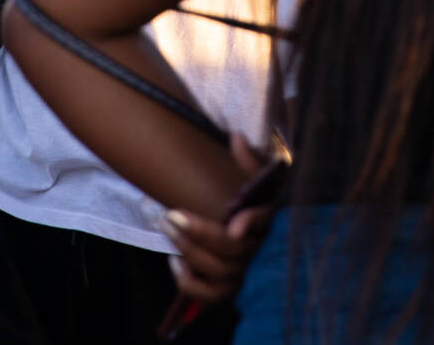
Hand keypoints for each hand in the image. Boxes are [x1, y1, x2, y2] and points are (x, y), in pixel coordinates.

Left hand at [164, 134, 276, 302]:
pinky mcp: (226, 290)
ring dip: (190, 251)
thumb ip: (247, 159)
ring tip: (167, 228)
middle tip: (172, 215)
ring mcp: (242, 273)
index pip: (265, 222)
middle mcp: (257, 250)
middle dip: (200, 233)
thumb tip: (236, 137)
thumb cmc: (241, 198)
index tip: (233, 223)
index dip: (251, 224)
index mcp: (266, 220)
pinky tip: (175, 261)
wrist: (232, 226)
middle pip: (234, 250)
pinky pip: (209, 296)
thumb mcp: (248, 176)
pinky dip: (190, 282)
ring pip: (220, 272)